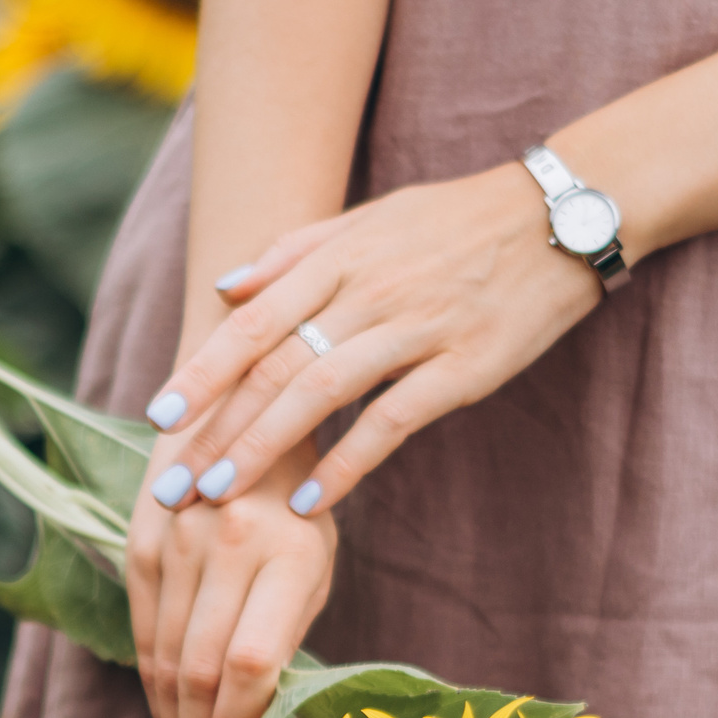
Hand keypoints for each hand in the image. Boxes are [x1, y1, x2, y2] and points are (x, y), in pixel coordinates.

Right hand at [127, 439, 336, 717]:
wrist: (244, 405)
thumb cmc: (299, 502)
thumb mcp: (315, 561)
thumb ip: (287, 634)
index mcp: (284, 552)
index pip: (250, 665)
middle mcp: (224, 545)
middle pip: (200, 671)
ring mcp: (175, 542)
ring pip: (163, 659)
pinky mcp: (140, 542)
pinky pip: (142, 632)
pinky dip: (153, 686)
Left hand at [141, 161, 605, 515]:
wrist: (560, 217)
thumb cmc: (454, 224)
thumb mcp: (370, 220)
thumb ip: (295, 252)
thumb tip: (225, 289)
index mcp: (341, 256)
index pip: (253, 321)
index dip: (203, 372)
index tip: (158, 419)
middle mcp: (370, 291)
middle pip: (276, 366)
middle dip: (217, 428)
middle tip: (174, 483)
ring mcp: (418, 329)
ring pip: (322, 393)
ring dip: (264, 448)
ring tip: (221, 493)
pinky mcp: (465, 367)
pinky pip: (393, 421)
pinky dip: (346, 461)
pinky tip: (308, 500)